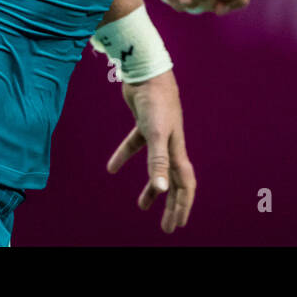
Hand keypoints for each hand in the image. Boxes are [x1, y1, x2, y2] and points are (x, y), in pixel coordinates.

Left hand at [106, 69, 193, 233]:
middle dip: (171, 205)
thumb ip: (158, 162)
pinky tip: (111, 168)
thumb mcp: (156, 134)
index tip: (177, 224)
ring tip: (142, 206)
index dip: (182, 205)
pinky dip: (124, 157)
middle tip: (168, 226)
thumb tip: (161, 189)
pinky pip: (135, 146)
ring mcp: (157, 135)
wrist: (146, 70)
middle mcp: (170, 145)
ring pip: (156, 168)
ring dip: (151, 188)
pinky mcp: (143, 124)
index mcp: (177, 150)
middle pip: (173, 181)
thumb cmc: (156, 101)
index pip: (185, 184)